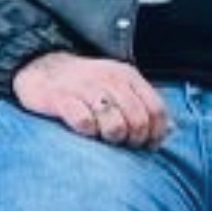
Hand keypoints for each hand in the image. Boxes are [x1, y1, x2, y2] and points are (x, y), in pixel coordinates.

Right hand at [12, 52, 170, 145]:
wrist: (40, 67)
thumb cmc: (86, 85)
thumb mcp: (119, 87)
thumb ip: (144, 105)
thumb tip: (170, 130)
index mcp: (127, 76)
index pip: (156, 110)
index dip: (155, 133)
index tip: (145, 143)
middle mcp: (109, 79)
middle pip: (138, 121)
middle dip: (133, 139)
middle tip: (120, 141)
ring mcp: (84, 87)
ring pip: (115, 125)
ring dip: (111, 137)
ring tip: (102, 136)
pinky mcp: (60, 98)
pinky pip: (84, 123)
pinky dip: (87, 131)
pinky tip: (83, 129)